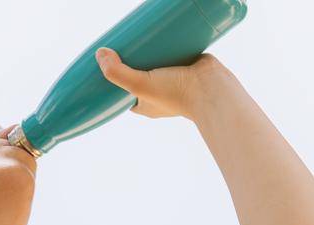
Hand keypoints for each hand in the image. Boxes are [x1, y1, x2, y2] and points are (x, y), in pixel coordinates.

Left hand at [93, 46, 227, 120]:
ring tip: (138, 33)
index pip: (124, 90)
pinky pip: (172, 51)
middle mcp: (159, 93)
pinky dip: (165, 43)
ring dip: (148, 49)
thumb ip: (118, 73)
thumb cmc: (177, 94)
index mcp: (147, 104)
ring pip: (155, 61)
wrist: (213, 89)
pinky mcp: (187, 64)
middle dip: (130, 59)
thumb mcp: (140, 86)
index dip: (115, 77)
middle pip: (139, 72)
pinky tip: (157, 30)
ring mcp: (174, 78)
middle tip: (122, 41)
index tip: (107, 60)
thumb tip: (100, 54)